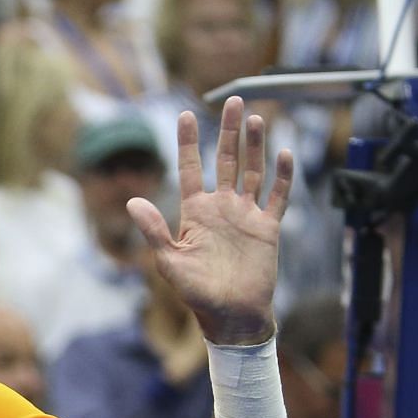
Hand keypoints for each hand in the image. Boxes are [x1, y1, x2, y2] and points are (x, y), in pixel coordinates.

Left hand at [130, 96, 293, 345]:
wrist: (231, 317)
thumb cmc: (197, 294)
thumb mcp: (169, 262)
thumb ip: (154, 231)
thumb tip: (132, 201)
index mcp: (195, 213)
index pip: (191, 169)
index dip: (188, 142)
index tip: (186, 114)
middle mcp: (221, 208)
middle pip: (226, 160)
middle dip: (229, 131)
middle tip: (234, 101)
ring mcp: (246, 216)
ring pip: (252, 172)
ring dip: (255, 146)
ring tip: (256, 118)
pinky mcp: (267, 228)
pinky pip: (278, 198)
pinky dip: (283, 177)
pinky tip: (285, 153)